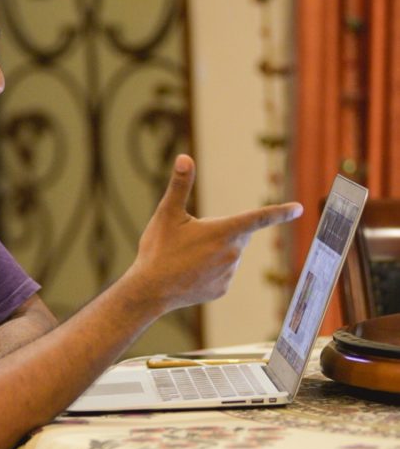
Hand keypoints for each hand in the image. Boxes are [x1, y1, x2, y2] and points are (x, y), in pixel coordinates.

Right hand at [129, 154, 301, 313]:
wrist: (150, 291)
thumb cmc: (158, 250)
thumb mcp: (167, 214)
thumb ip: (180, 185)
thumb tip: (185, 158)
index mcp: (224, 231)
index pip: (259, 217)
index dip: (280, 212)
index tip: (298, 209)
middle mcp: (232, 253)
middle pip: (238, 235)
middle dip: (222, 232)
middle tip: (191, 239)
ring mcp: (229, 273)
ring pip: (231, 254)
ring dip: (216, 252)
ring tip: (187, 258)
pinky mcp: (223, 288)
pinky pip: (223, 273)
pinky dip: (211, 270)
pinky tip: (190, 273)